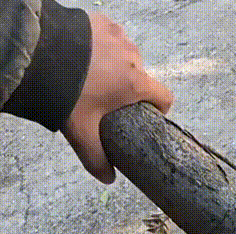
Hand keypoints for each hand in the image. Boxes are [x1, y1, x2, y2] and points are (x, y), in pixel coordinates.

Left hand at [62, 13, 172, 182]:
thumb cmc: (67, 94)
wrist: (39, 53)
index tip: (146, 115)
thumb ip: (97, 158)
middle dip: (131, 87)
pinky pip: (110, 36)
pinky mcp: (101, 21)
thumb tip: (109, 179)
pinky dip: (103, 45)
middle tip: (108, 97)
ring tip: (94, 74)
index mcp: (136, 84)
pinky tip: (86, 54)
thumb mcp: (82, 132)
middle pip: (143, 77)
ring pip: (127, 55)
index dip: (159, 109)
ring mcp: (117, 36)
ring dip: (118, 64)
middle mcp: (133, 58)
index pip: (165, 97)